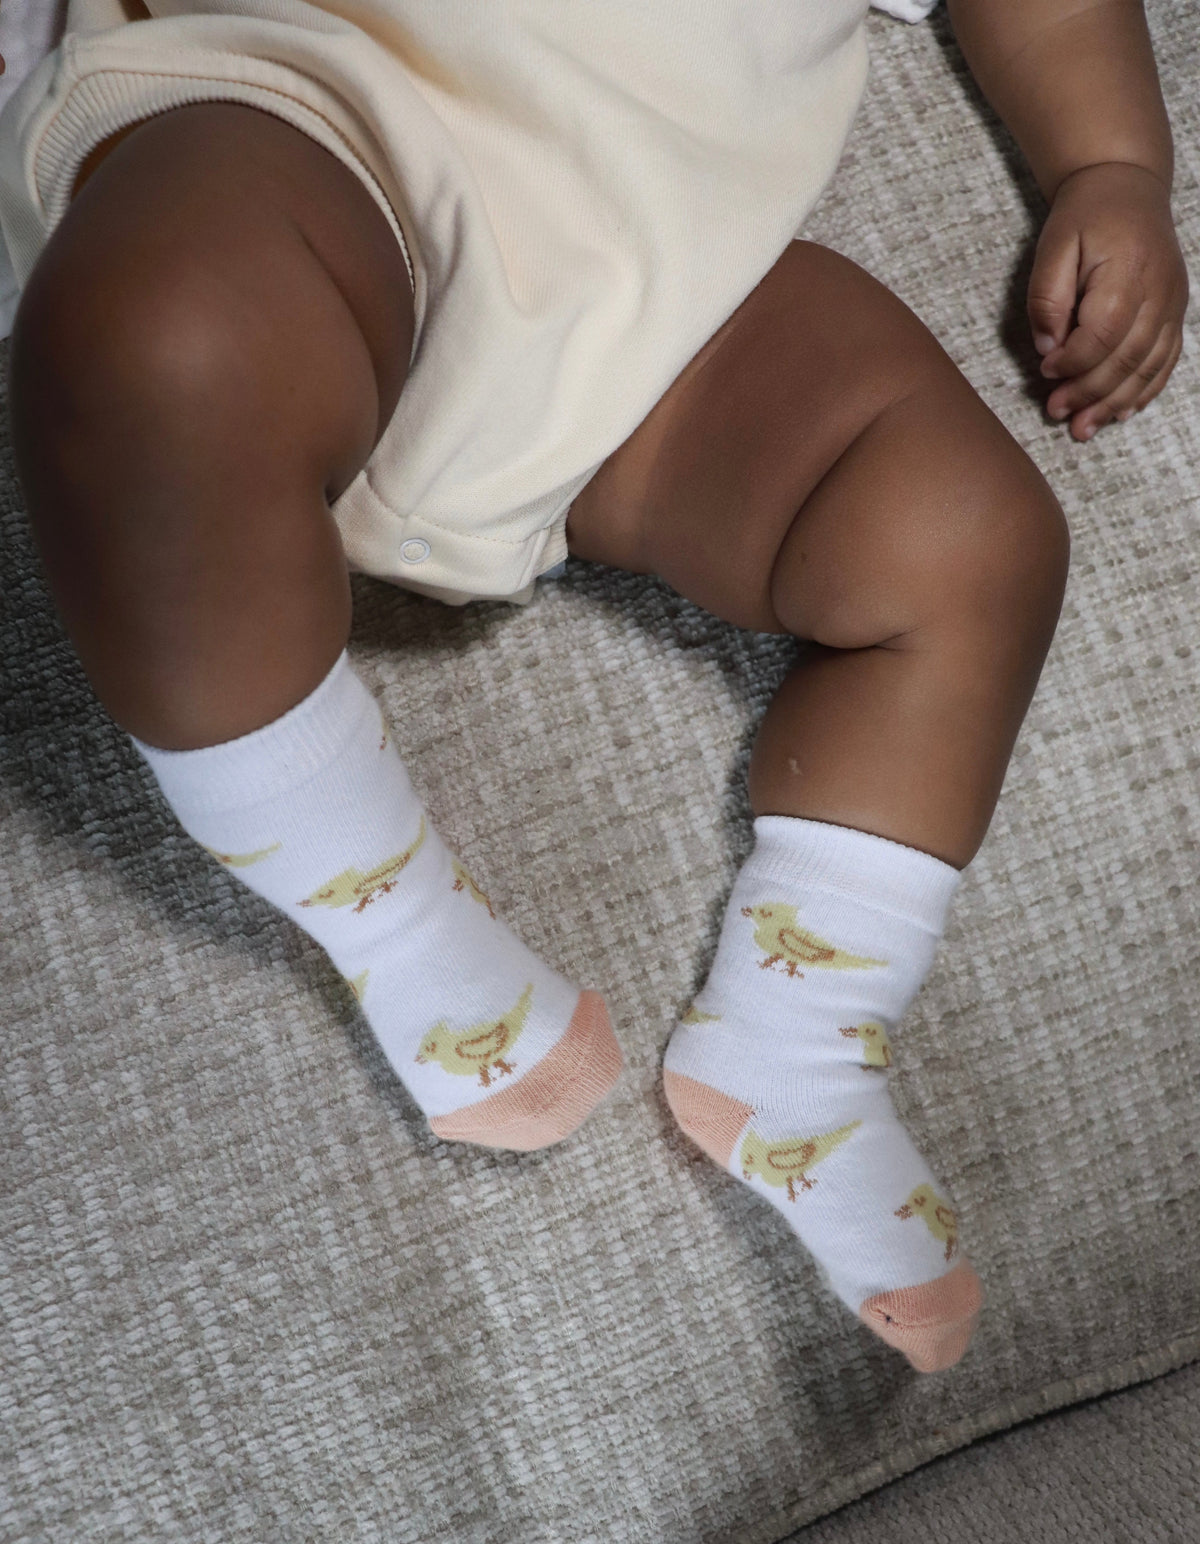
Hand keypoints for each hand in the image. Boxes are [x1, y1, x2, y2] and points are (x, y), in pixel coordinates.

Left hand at [1027, 161, 1188, 440]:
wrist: (1126, 186)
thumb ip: (1047, 298)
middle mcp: (1159, 291)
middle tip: (1055, 413)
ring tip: (1084, 428)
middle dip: (1089, 393)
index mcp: (1127, 272)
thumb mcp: (1053, 247)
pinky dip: (1145, 390)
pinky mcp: (1175, 312)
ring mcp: (1172, 303)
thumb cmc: (1084, 216)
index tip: (1044, 372)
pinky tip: (1122, 412)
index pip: (1102, 334)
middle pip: (1127, 358)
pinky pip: (1167, 360)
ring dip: (1116, 403)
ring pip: (1149, 367)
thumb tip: (1047, 347)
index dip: (1073, 362)